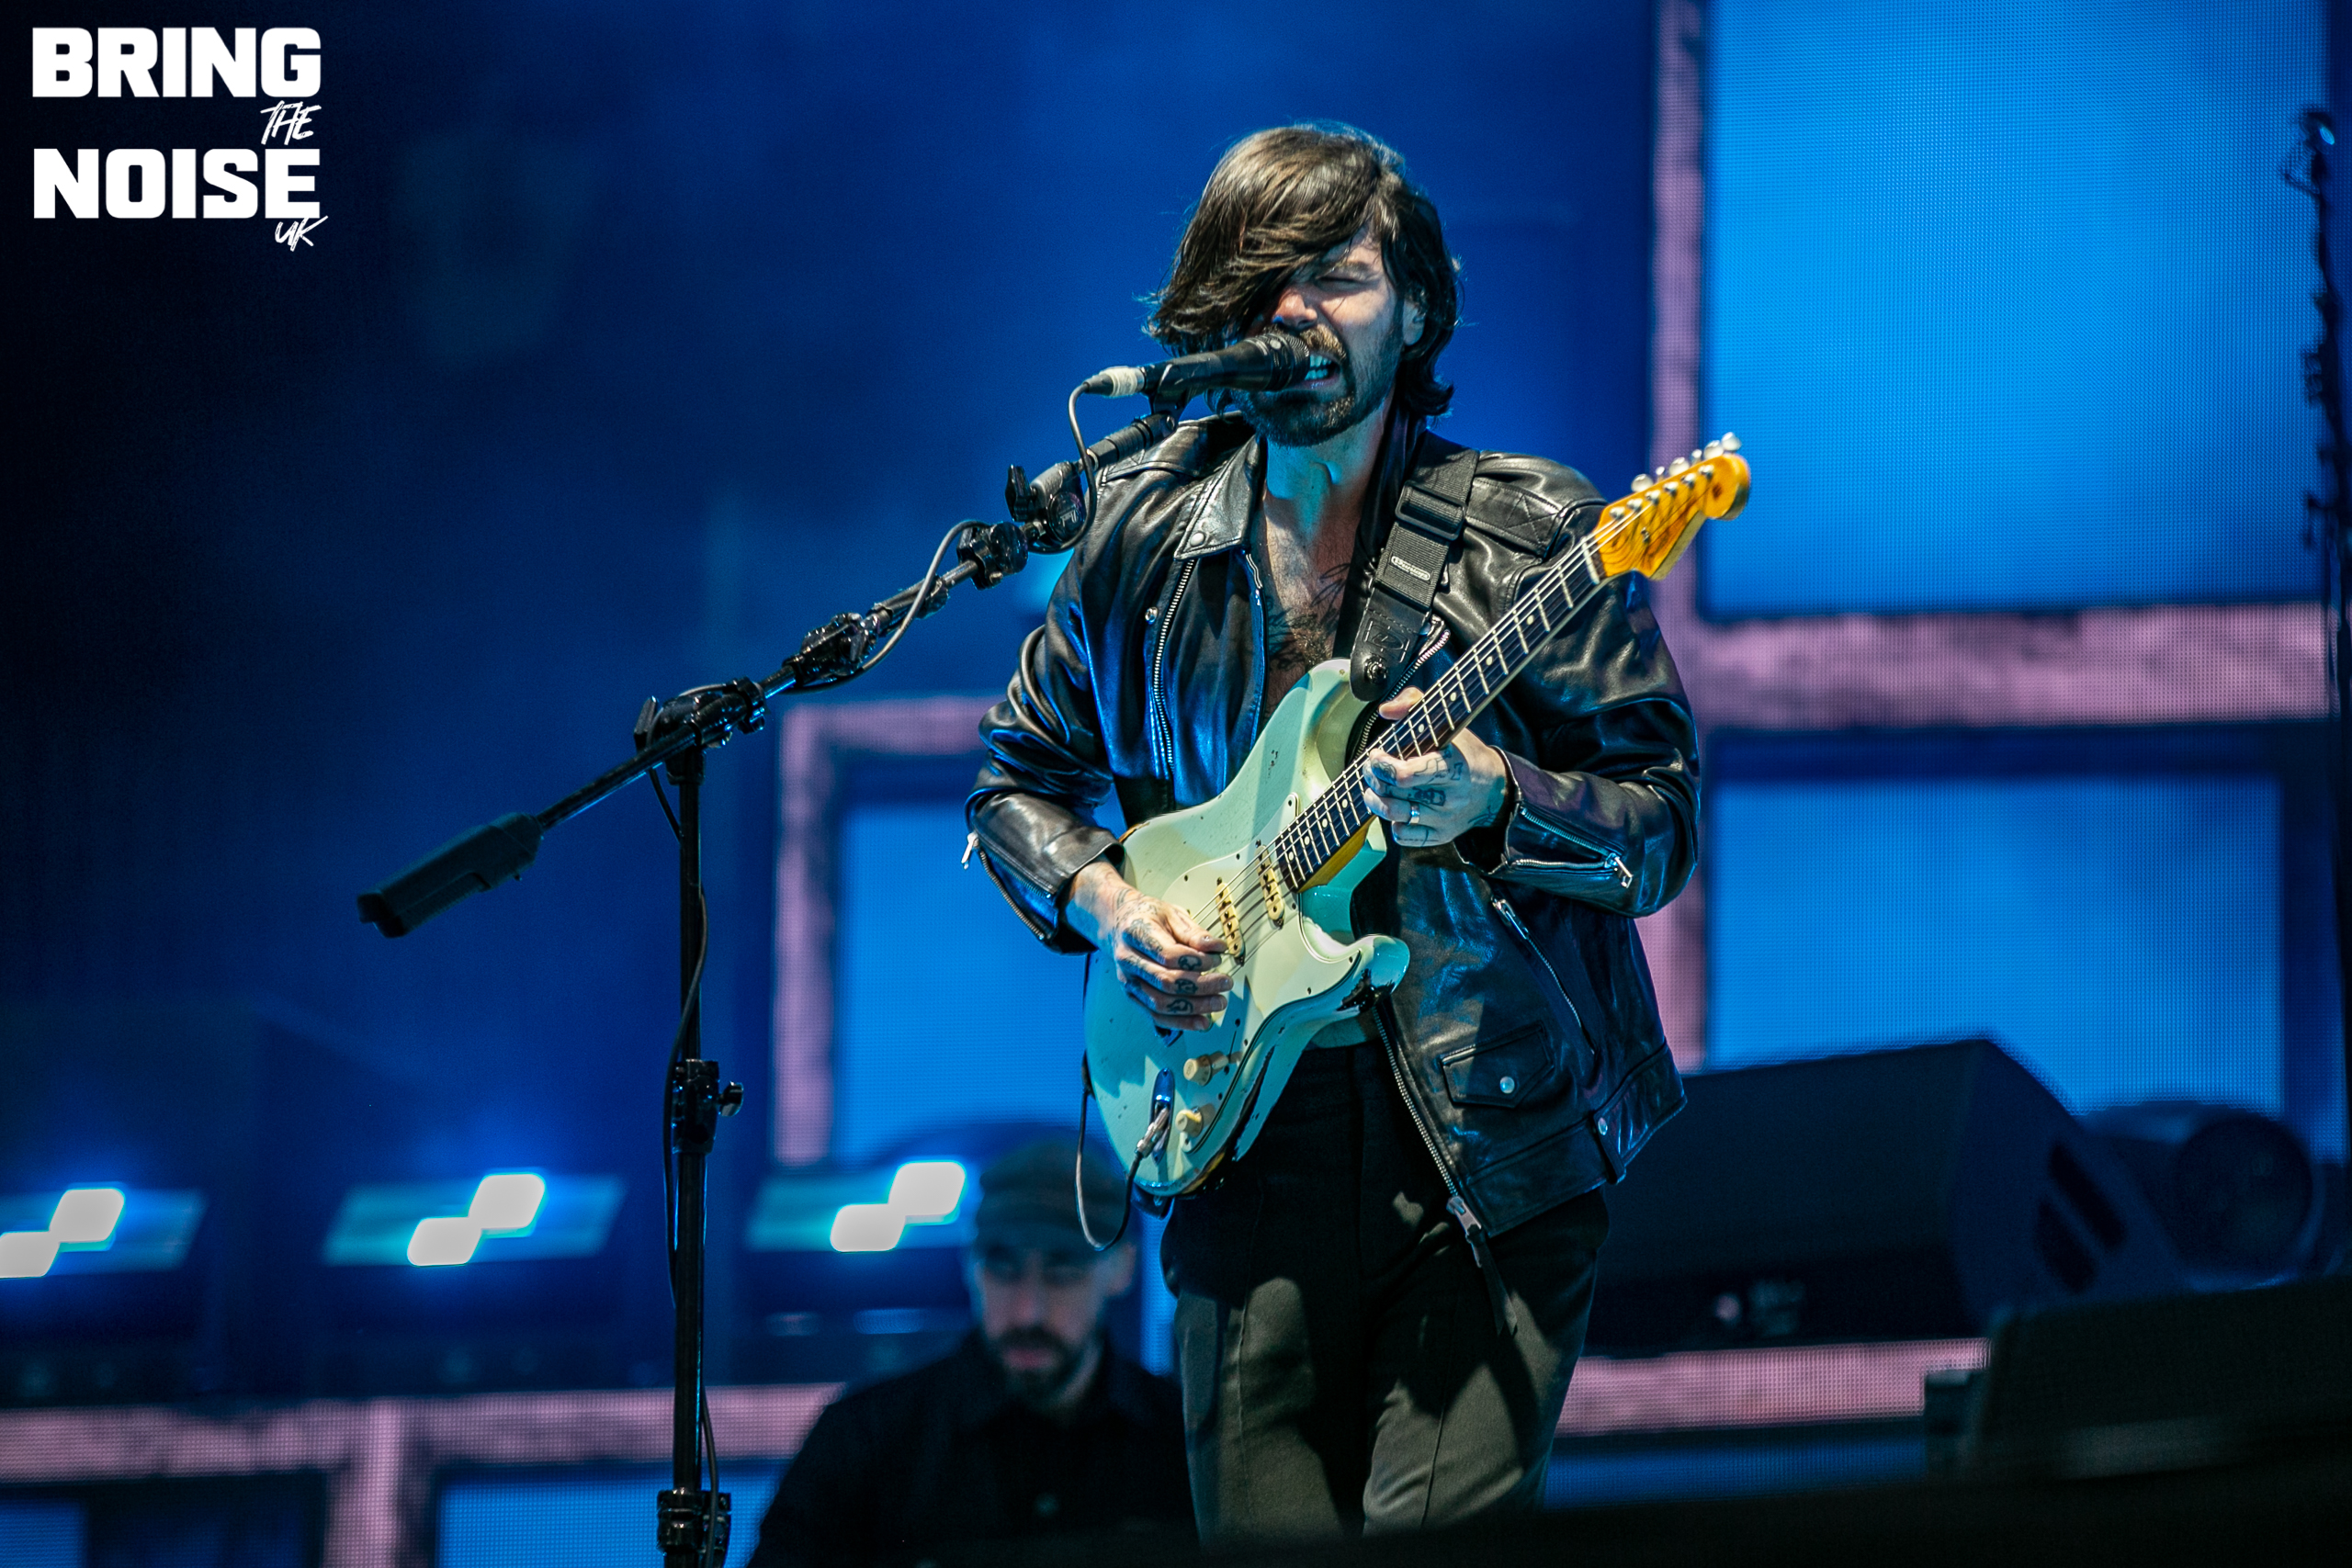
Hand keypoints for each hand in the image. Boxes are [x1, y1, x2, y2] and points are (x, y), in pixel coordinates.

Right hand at [1065, 862, 1230, 1031]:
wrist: (1120, 924)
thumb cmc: (1147, 917)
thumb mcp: (1172, 913)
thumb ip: (1194, 932)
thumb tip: (1216, 948)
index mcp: (1136, 933)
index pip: (1168, 954)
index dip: (1197, 961)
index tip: (1216, 959)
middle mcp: (1128, 959)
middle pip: (1166, 982)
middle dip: (1201, 986)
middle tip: (1225, 983)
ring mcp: (1128, 981)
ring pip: (1161, 1004)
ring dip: (1194, 1007)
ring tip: (1218, 1002)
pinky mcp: (1133, 996)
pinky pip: (1156, 1016)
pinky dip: (1180, 1022)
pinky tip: (1201, 1021)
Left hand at [1360, 686, 1508, 848]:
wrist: (1495, 788)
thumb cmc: (1464, 751)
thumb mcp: (1447, 721)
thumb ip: (1414, 704)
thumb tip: (1385, 711)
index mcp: (1452, 766)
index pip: (1406, 774)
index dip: (1382, 765)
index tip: (1375, 755)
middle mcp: (1449, 796)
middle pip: (1394, 793)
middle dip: (1374, 778)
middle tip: (1370, 768)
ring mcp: (1445, 818)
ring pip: (1395, 815)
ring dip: (1375, 800)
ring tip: (1373, 788)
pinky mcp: (1441, 835)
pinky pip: (1405, 836)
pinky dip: (1393, 823)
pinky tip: (1395, 808)